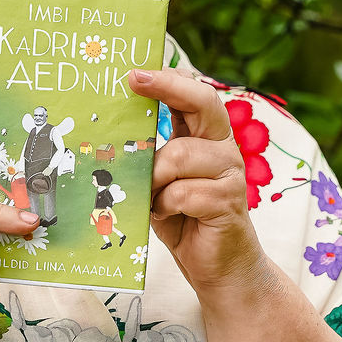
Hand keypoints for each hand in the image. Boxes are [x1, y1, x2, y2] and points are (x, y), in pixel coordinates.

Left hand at [126, 68, 271, 299]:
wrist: (221, 268)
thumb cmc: (185, 221)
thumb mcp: (160, 183)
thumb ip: (150, 157)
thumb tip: (111, 135)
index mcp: (207, 138)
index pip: (195, 96)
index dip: (169, 80)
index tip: (135, 73)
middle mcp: (223, 149)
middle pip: (203, 104)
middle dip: (168, 89)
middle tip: (135, 82)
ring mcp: (230, 173)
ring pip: (180, 155)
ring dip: (154, 178)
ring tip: (151, 197)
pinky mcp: (229, 201)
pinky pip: (182, 191)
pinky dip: (165, 205)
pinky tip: (166, 215)